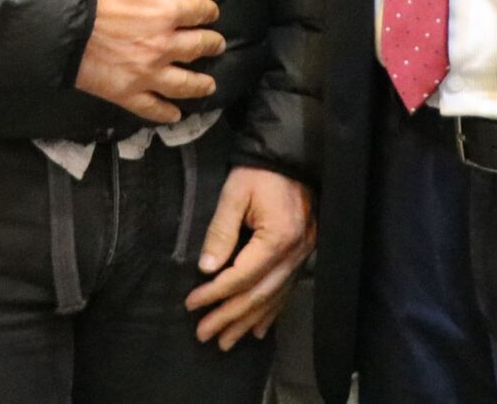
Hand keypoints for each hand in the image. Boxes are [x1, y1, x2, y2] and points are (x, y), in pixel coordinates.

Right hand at [73, 0, 221, 123]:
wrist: (61, 16)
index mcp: (168, 10)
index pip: (198, 11)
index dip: (208, 11)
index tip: (211, 13)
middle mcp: (164, 44)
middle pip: (196, 47)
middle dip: (211, 45)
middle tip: (217, 46)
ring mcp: (147, 72)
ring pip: (182, 83)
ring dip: (199, 84)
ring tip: (210, 85)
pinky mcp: (126, 92)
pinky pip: (151, 107)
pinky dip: (165, 113)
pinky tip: (175, 116)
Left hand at [183, 165, 313, 348]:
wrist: (292, 155)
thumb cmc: (259, 171)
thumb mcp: (234, 194)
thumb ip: (220, 231)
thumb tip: (206, 269)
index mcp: (278, 237)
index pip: (241, 276)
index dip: (215, 293)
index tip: (192, 304)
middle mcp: (295, 253)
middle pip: (258, 294)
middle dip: (229, 317)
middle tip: (204, 335)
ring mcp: (303, 256)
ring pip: (273, 297)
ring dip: (248, 321)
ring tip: (226, 342)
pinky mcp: (304, 254)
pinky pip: (286, 289)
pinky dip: (270, 311)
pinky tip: (258, 329)